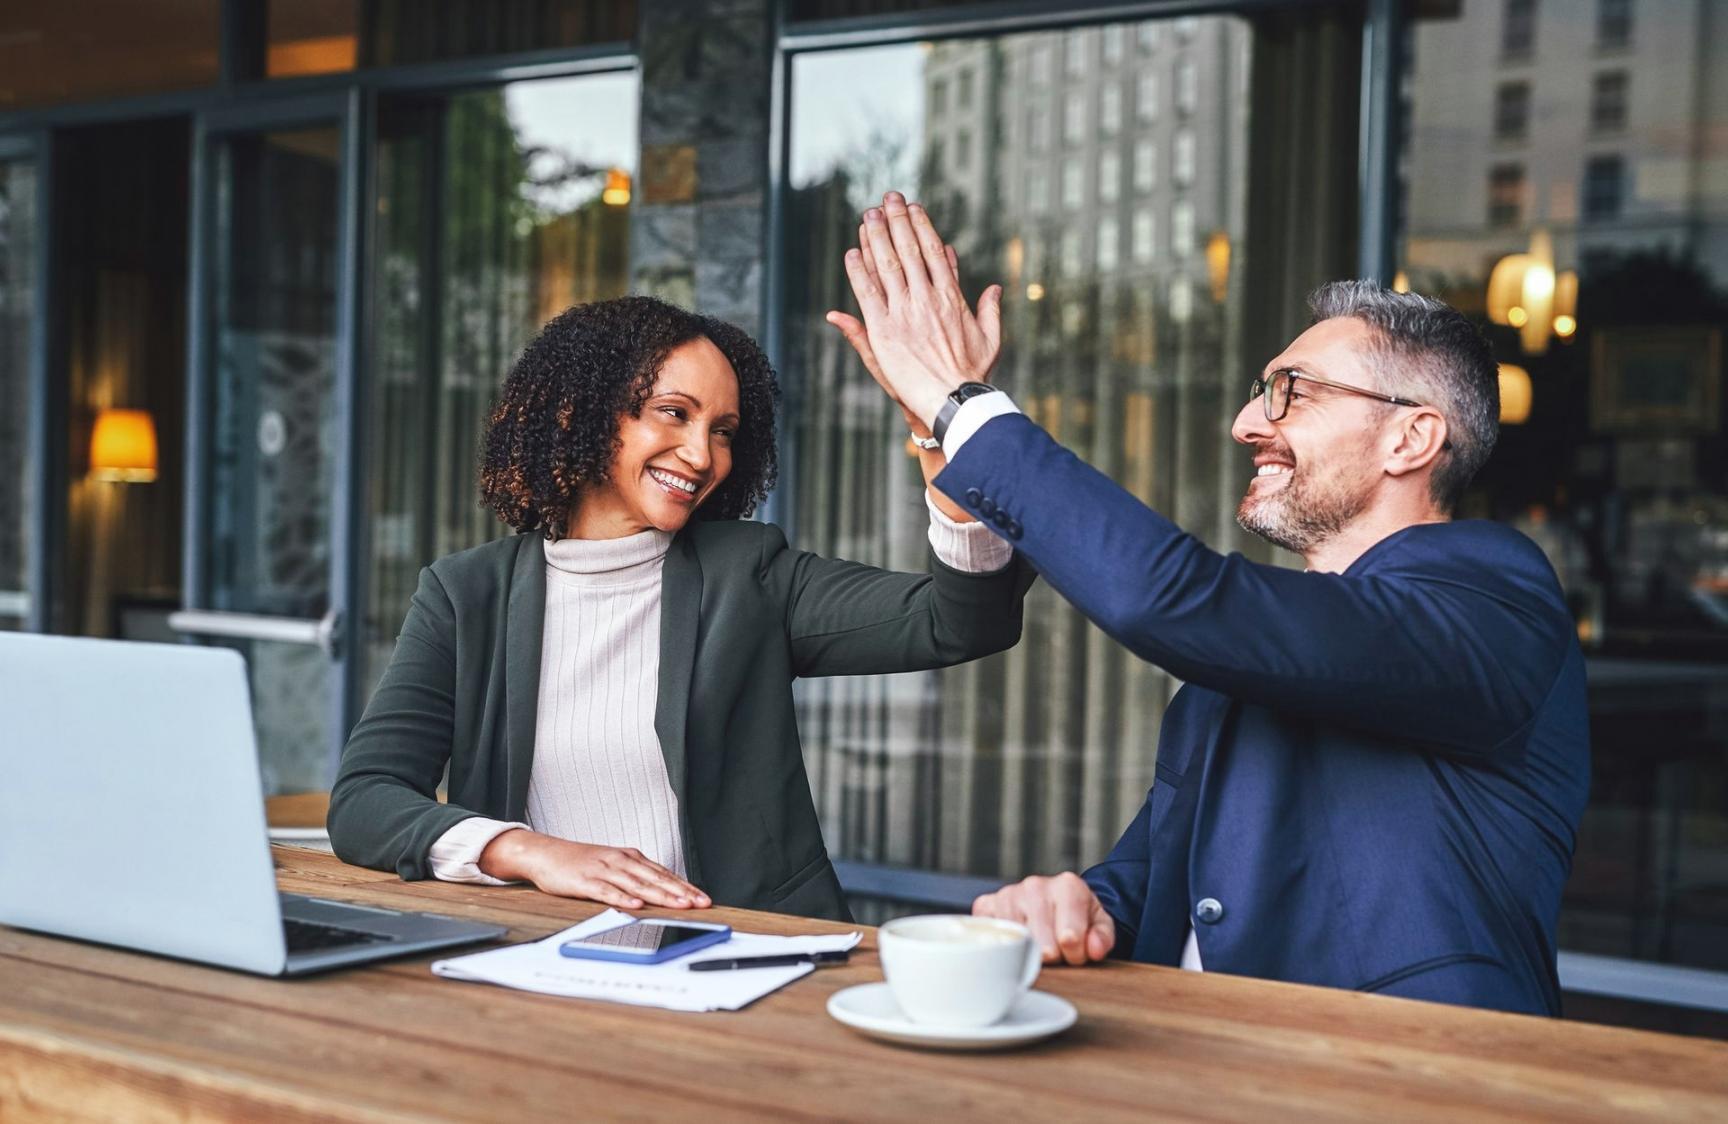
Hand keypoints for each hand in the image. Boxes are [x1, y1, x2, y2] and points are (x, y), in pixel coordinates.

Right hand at [479, 829, 710, 909]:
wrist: (546, 853)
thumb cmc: (581, 862)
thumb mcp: (613, 865)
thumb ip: (635, 877)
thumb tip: (661, 892)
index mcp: (630, 858)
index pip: (664, 873)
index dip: (685, 886)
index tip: (704, 898)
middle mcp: (621, 861)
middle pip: (656, 878)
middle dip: (681, 892)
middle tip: (701, 903)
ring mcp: (604, 870)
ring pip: (638, 884)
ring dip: (661, 896)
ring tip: (680, 905)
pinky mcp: (586, 881)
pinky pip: (607, 891)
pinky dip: (623, 898)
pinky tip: (637, 905)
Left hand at [831, 191, 1002, 427]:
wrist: (953, 400)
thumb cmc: (974, 373)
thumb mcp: (990, 339)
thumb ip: (990, 310)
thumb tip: (994, 287)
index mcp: (952, 298)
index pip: (934, 253)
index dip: (922, 227)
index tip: (914, 208)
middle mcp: (927, 300)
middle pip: (909, 251)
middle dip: (897, 221)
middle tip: (888, 198)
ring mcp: (904, 313)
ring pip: (887, 266)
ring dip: (876, 238)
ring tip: (868, 215)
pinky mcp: (884, 331)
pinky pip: (868, 294)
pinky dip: (859, 272)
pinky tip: (852, 253)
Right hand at [973, 872, 1115, 965]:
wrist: (1055, 902)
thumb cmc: (1078, 916)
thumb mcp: (1100, 925)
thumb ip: (1103, 937)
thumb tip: (1093, 949)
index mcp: (1068, 886)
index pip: (1070, 937)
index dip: (1075, 955)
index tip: (1075, 954)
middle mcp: (1035, 885)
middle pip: (1042, 944)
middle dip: (1052, 958)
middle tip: (1056, 955)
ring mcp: (1008, 894)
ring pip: (1015, 942)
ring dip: (1026, 953)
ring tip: (1037, 947)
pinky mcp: (986, 905)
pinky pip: (988, 934)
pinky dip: (999, 945)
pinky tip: (1012, 944)